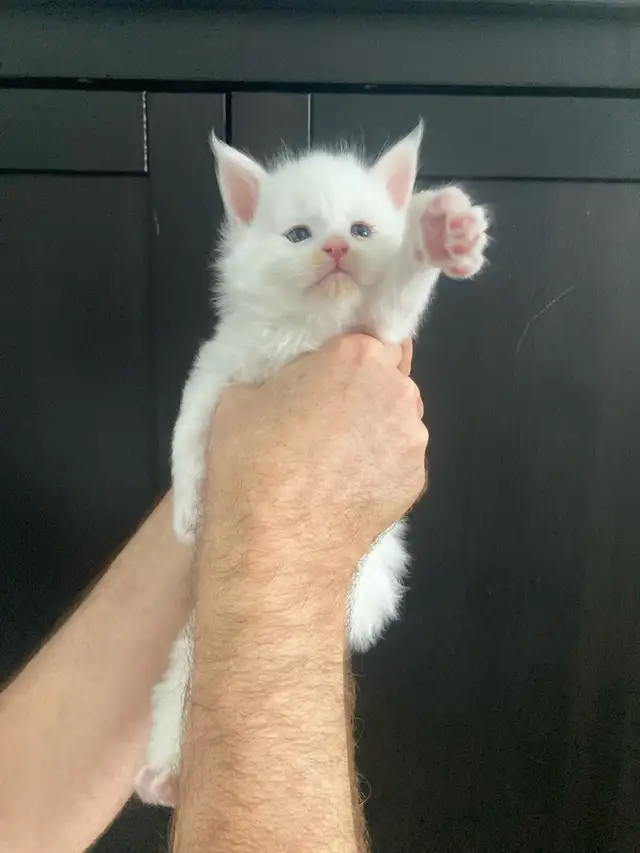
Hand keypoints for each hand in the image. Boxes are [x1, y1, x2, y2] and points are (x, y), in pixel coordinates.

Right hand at [204, 334, 427, 571]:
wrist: (277, 546)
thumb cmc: (253, 465)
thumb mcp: (241, 397)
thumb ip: (281, 376)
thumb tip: (292, 384)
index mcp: (356, 357)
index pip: (366, 340)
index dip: (344, 361)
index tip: (323, 382)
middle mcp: (396, 392)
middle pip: (389, 378)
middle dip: (363, 391)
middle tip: (323, 421)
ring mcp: (412, 439)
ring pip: (397, 420)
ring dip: (374, 430)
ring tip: (333, 463)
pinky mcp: (417, 481)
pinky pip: (398, 460)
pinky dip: (379, 468)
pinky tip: (345, 488)